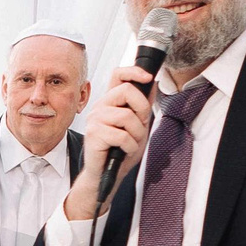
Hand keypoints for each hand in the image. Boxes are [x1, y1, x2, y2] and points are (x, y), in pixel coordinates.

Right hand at [64, 64, 157, 219]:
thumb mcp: (138, 126)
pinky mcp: (94, 134)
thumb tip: (152, 84)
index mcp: (111, 101)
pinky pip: (122, 135)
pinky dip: (130, 146)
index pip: (118, 74)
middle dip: (142, 109)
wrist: (106, 175)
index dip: (134, 71)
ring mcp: (95, 119)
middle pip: (126, 90)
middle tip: (140, 124)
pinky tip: (125, 150)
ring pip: (127, 116)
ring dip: (137, 133)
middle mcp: (101, 106)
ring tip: (131, 142)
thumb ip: (143, 106)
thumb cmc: (120, 151)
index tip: (148, 77)